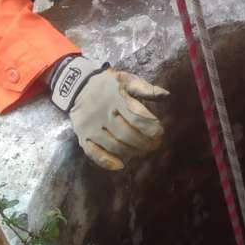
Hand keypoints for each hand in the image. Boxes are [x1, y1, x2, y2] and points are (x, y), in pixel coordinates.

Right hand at [50, 56, 167, 170]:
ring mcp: (91, 127)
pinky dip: (106, 162)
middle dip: (144, 142)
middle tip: (155, 144)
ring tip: (143, 150)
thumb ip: (145, 88)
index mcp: (115, 98)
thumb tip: (166, 95)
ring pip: (113, 145)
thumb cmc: (109, 85)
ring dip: (131, 151)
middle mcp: (102, 114)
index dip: (150, 127)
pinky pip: (93, 153)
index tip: (159, 132)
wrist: (77, 86)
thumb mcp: (126, 79)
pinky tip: (120, 165)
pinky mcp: (83, 136)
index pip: (136, 117)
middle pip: (126, 134)